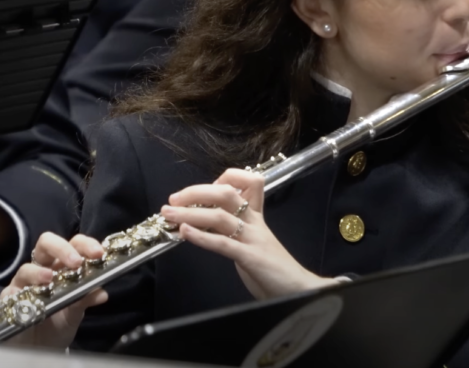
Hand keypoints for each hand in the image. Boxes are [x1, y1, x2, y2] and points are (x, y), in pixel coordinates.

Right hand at [3, 232, 107, 347]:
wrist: (41, 350)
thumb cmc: (58, 325)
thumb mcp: (75, 313)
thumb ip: (86, 300)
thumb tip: (102, 293)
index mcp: (62, 266)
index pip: (73, 245)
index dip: (85, 245)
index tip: (98, 253)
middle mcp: (42, 269)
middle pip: (46, 244)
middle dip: (61, 248)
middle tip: (75, 262)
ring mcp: (24, 283)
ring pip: (27, 268)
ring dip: (38, 272)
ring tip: (49, 278)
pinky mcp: (10, 298)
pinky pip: (12, 291)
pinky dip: (22, 293)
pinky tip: (31, 299)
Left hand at [160, 169, 338, 301]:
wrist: (300, 291)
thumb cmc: (273, 269)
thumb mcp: (253, 242)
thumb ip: (235, 230)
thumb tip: (207, 219)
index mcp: (257, 217)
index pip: (248, 182)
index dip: (225, 178)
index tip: (203, 188)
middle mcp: (255, 223)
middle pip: (226, 193)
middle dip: (196, 192)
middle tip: (172, 199)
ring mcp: (254, 239)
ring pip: (220, 216)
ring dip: (190, 212)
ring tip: (168, 213)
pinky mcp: (251, 258)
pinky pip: (223, 243)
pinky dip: (201, 236)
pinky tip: (184, 232)